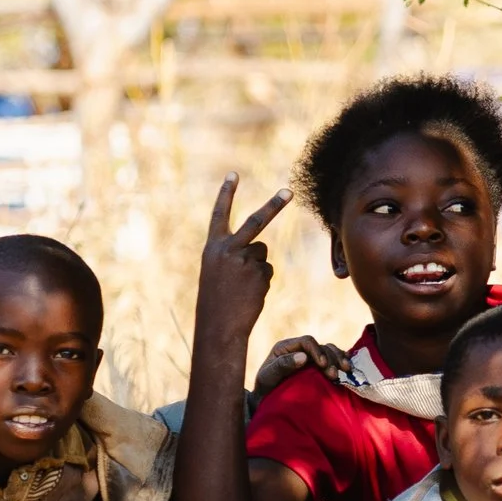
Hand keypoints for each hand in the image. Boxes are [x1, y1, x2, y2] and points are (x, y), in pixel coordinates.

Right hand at [195, 174, 291, 345]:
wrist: (218, 326)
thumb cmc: (216, 300)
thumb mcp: (217, 272)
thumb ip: (235, 255)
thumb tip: (263, 251)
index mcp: (212, 247)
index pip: (219, 215)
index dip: (226, 194)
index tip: (234, 174)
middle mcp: (228, 249)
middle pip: (256, 221)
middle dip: (274, 205)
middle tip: (289, 191)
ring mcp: (245, 261)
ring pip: (262, 254)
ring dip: (257, 268)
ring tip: (242, 287)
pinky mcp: (260, 273)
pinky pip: (267, 272)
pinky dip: (261, 283)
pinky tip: (249, 294)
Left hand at [253, 333, 348, 396]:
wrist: (267, 402)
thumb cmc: (265, 389)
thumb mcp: (268, 377)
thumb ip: (283, 365)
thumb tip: (303, 357)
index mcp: (286, 347)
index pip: (307, 341)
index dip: (317, 351)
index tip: (322, 365)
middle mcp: (300, 349)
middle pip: (322, 346)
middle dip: (331, 358)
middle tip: (334, 375)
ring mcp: (311, 358)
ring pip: (331, 351)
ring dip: (340, 359)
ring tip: (346, 371)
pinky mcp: (318, 368)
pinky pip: (334, 360)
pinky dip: (342, 362)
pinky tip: (348, 370)